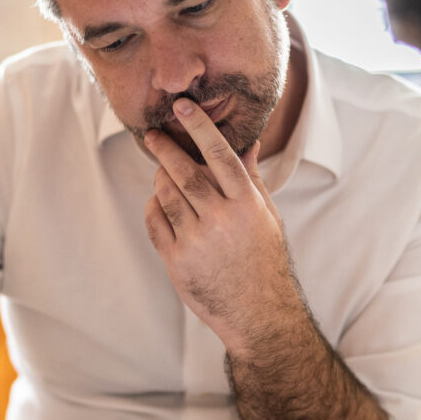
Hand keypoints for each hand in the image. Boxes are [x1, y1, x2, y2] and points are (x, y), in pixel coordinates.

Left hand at [143, 98, 303, 344]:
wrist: (258, 312)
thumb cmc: (264, 259)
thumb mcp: (267, 216)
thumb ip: (251, 178)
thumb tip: (248, 142)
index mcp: (247, 204)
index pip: (219, 154)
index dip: (199, 126)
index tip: (183, 106)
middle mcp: (221, 219)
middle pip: (185, 172)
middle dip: (166, 148)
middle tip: (154, 134)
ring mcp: (197, 241)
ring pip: (166, 195)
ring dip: (160, 178)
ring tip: (161, 172)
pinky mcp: (177, 261)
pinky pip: (155, 222)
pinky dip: (153, 207)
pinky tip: (159, 203)